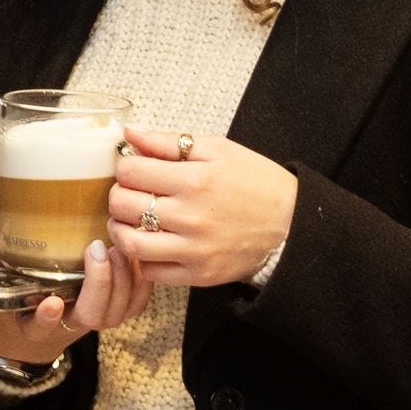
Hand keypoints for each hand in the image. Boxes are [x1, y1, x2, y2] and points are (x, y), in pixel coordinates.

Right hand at [0, 178, 150, 365]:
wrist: (28, 334)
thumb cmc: (14, 296)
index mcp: (32, 319)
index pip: (40, 325)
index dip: (47, 317)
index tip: (50, 303)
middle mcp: (67, 323)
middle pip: (91, 316)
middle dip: (99, 284)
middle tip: (97, 249)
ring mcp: (93, 320)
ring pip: (116, 312)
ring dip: (122, 281)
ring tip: (119, 247)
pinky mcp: (113, 312)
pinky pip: (134, 305)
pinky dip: (140, 283)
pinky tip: (137, 255)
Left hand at [107, 130, 298, 287]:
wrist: (292, 223)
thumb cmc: (255, 181)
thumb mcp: (218, 150)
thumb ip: (169, 142)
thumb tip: (129, 134)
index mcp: (195, 180)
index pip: (130, 171)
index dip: (125, 167)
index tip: (134, 169)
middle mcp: (192, 217)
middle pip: (123, 206)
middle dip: (119, 195)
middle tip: (131, 193)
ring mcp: (194, 250)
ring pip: (130, 243)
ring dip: (121, 229)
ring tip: (130, 220)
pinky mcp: (199, 275)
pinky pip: (151, 271)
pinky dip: (142, 258)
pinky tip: (150, 243)